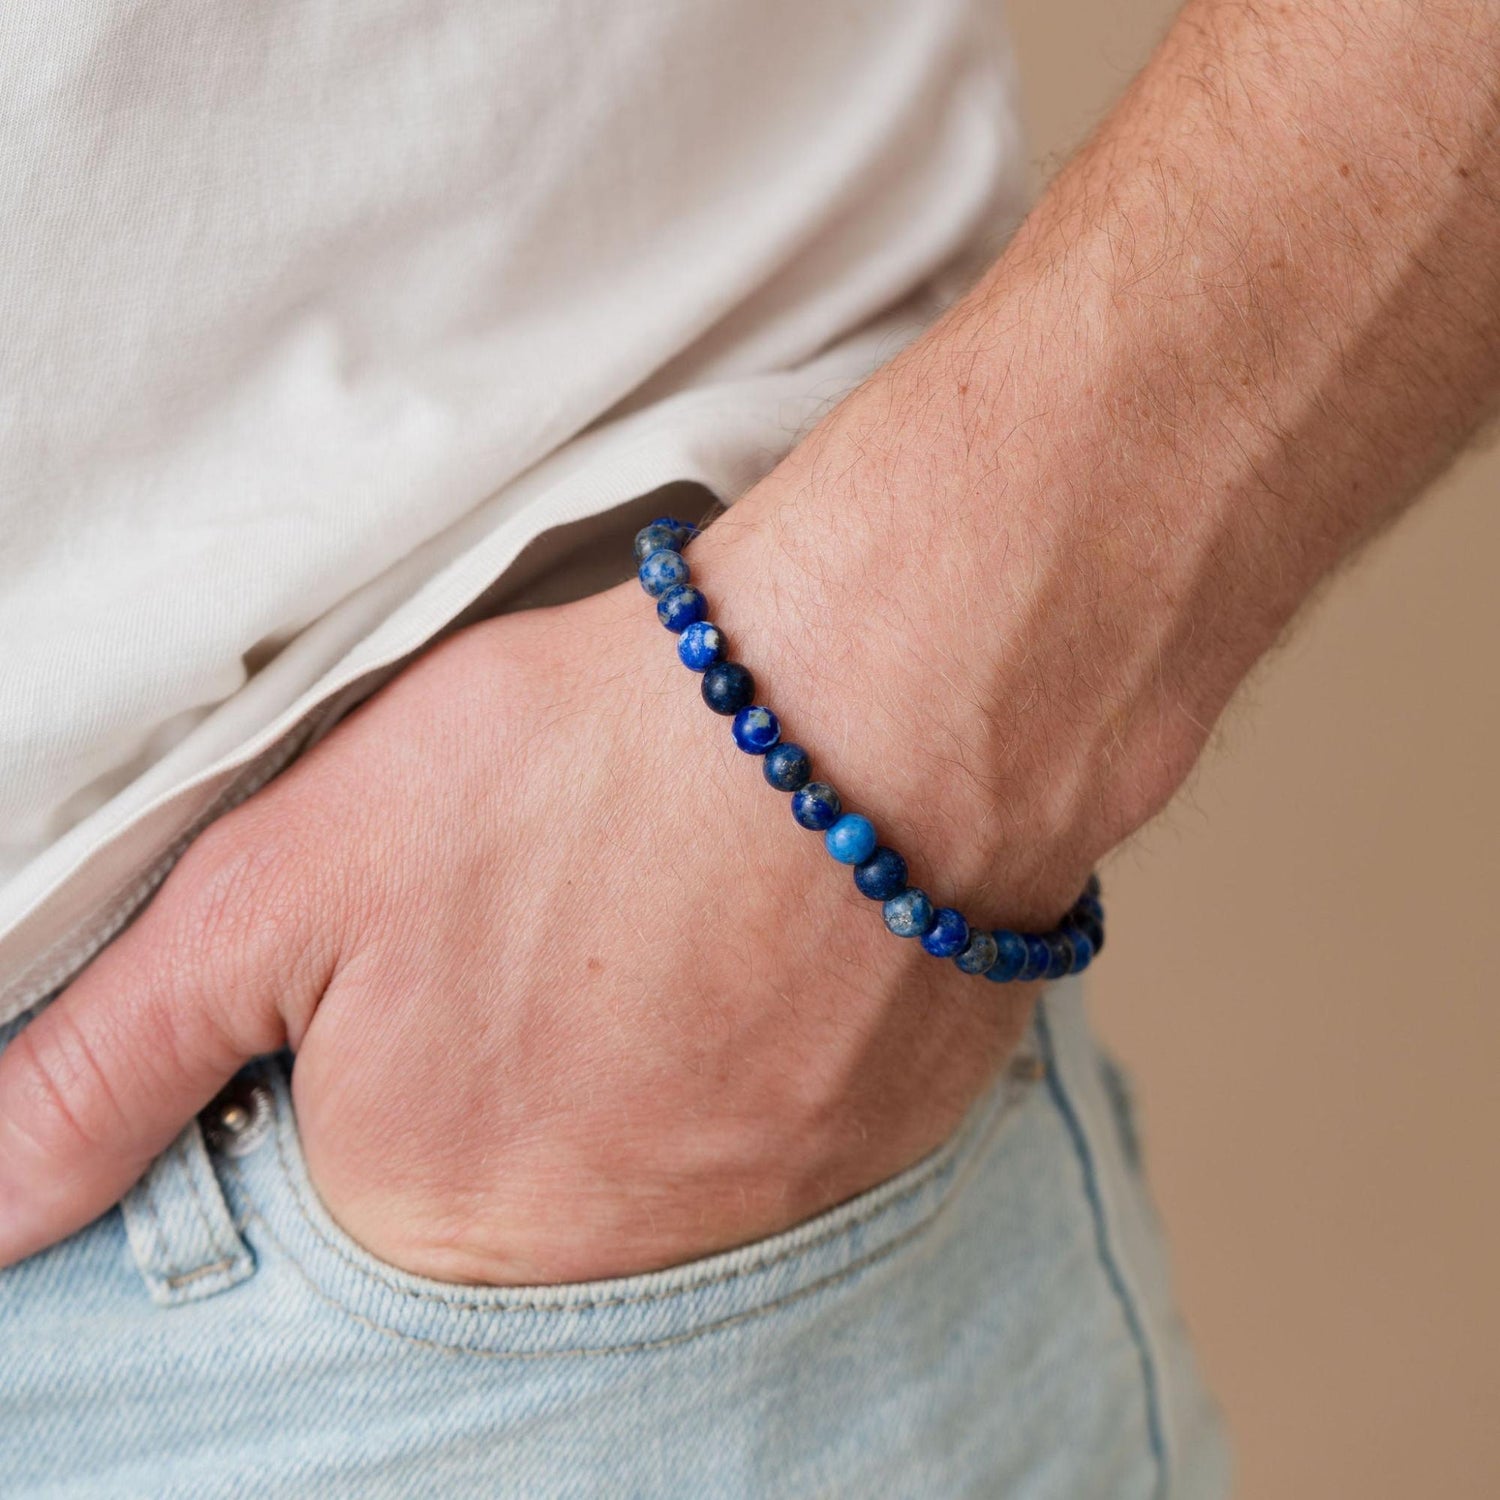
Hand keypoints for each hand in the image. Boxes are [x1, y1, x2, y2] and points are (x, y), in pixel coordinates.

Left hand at [0, 545, 1044, 1283]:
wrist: (874, 706)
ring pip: (661, 1141)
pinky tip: (771, 930)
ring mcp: (766, 1210)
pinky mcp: (884, 1140)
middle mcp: (607, 1258)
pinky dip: (764, 1034)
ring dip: (652, 1040)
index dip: (384, 1038)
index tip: (441, 940)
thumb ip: (115, 1064)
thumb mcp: (287, 886)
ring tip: (671, 900)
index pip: (360, 1176)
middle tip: (567, 902)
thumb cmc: (578, 771)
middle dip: (519, 1046)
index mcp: (436, 1217)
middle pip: (521, 1164)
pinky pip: (788, 1118)